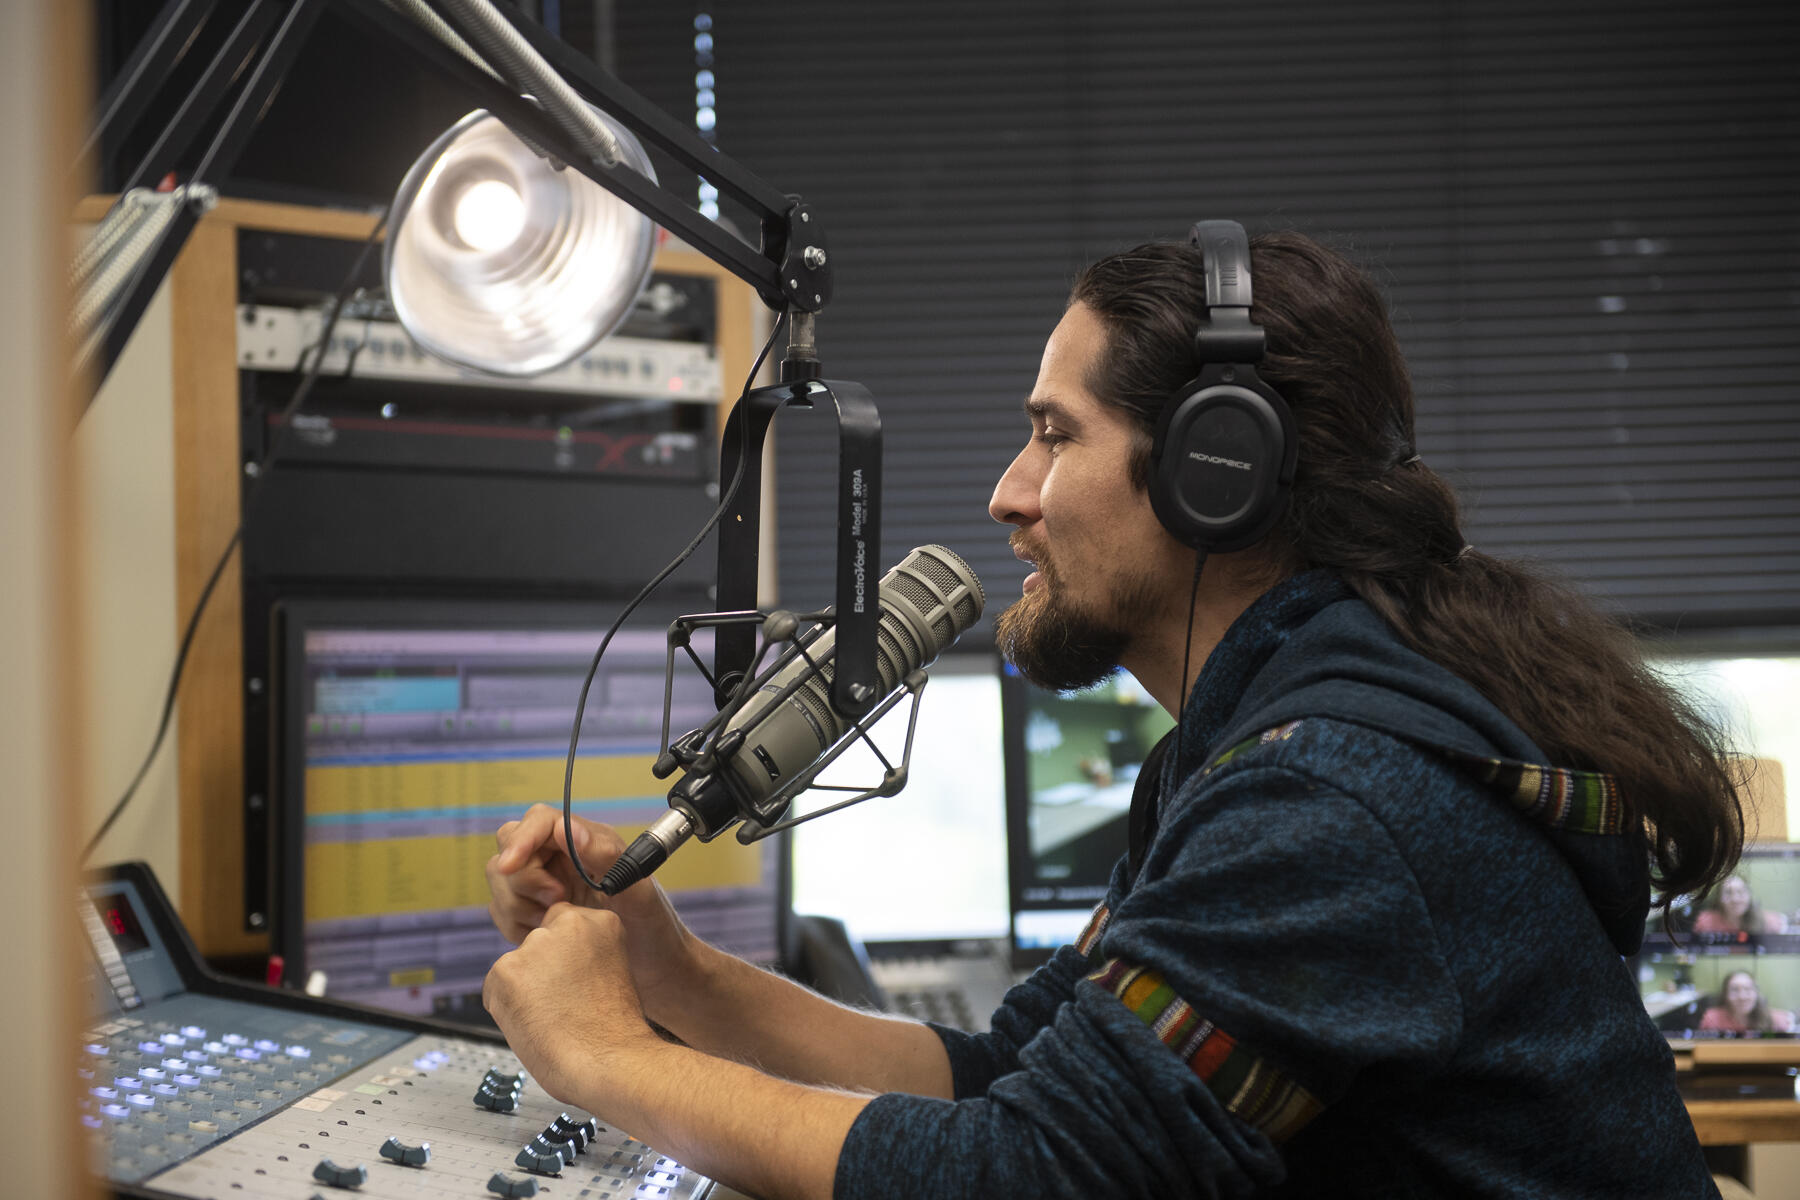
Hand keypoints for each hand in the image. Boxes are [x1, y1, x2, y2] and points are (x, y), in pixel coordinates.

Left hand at [483, 902, 664, 1106]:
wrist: (609, 1061)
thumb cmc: (615, 1030)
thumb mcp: (615, 972)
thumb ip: (586, 956)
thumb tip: (556, 964)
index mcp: (602, 922)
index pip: (565, 926)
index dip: (566, 959)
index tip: (575, 982)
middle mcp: (567, 925)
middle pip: (538, 943)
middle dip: (542, 970)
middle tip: (561, 1004)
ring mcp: (534, 946)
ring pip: (516, 966)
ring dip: (524, 989)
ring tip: (550, 1019)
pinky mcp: (505, 971)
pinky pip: (494, 990)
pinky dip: (505, 1009)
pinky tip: (532, 1026)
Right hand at [485, 804, 701, 1018]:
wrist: (654, 972)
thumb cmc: (653, 928)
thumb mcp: (636, 889)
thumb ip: (604, 855)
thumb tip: (567, 829)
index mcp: (586, 843)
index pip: (539, 822)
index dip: (521, 839)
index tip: (511, 865)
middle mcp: (561, 859)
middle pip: (510, 848)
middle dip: (523, 878)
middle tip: (555, 902)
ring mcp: (545, 886)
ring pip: (502, 881)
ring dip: (519, 905)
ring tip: (553, 923)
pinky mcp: (534, 915)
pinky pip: (503, 911)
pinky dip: (515, 926)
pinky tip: (544, 938)